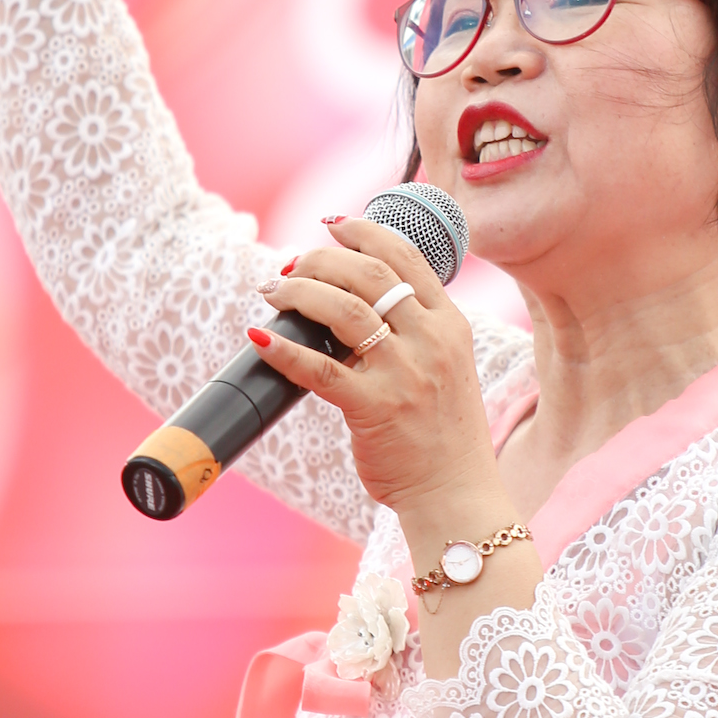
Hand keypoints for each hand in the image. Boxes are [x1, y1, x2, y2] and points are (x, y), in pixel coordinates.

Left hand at [252, 221, 540, 672]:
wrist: (456, 493)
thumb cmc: (443, 433)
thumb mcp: (447, 367)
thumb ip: (417, 330)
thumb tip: (358, 300)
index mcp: (449, 324)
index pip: (407, 257)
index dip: (365, 231)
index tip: (332, 223)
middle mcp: (431, 340)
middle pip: (369, 274)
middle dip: (321, 259)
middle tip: (291, 264)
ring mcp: (404, 374)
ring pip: (343, 310)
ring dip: (299, 292)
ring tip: (272, 291)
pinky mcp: (375, 408)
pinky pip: (319, 369)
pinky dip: (284, 349)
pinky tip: (260, 338)